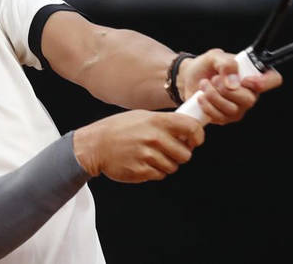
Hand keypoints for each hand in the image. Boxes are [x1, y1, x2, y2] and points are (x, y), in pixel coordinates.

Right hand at [73, 110, 203, 182]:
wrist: (95, 145)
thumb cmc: (118, 129)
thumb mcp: (142, 116)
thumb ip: (165, 122)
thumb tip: (188, 128)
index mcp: (157, 121)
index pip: (192, 128)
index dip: (198, 136)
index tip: (195, 141)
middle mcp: (154, 138)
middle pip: (186, 154)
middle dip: (180, 154)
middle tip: (169, 151)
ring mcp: (147, 156)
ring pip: (173, 167)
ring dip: (167, 164)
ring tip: (152, 156)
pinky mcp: (141, 171)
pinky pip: (160, 175)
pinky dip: (155, 172)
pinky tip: (144, 163)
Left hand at [177, 48, 282, 124]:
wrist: (189, 77)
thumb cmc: (206, 66)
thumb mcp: (215, 57)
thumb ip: (226, 64)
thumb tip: (233, 84)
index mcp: (254, 74)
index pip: (273, 79)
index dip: (265, 82)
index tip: (245, 80)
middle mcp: (250, 92)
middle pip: (250, 99)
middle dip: (227, 90)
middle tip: (214, 79)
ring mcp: (239, 107)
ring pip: (233, 110)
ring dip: (214, 96)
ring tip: (204, 84)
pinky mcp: (226, 118)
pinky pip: (220, 118)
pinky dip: (208, 106)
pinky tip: (201, 96)